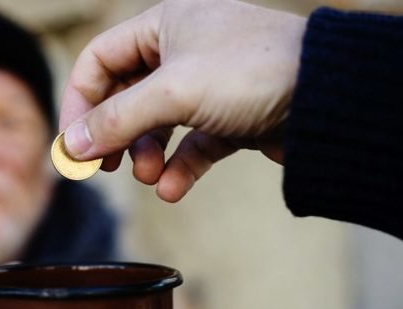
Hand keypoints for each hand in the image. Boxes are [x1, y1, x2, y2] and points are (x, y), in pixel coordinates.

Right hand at [59, 0, 305, 201]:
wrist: (332, 96)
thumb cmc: (253, 72)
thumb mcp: (172, 92)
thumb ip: (116, 120)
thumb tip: (69, 147)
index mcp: (164, 25)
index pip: (100, 61)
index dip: (79, 103)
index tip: (72, 145)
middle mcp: (184, 50)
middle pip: (126, 95)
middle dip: (113, 135)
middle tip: (102, 169)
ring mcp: (210, 85)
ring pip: (158, 123)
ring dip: (146, 154)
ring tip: (147, 176)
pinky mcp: (233, 117)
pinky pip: (193, 144)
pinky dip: (179, 167)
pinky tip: (171, 189)